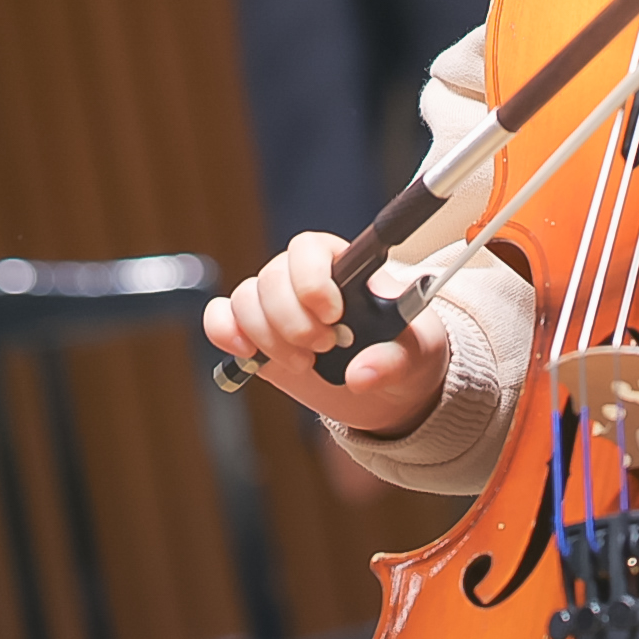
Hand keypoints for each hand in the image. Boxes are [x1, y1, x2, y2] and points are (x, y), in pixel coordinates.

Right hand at [202, 230, 449, 438]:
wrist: (389, 390)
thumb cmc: (407, 356)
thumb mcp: (417, 357)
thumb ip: (392, 362)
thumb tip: (360, 375)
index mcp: (344, 266)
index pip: (309, 247)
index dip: (310, 278)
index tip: (333, 314)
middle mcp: (304, 279)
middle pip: (272, 276)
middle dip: (291, 321)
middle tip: (323, 348)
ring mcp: (277, 306)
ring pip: (245, 298)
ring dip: (267, 336)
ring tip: (303, 363)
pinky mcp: (257, 334)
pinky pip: (221, 316)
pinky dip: (225, 331)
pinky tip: (246, 351)